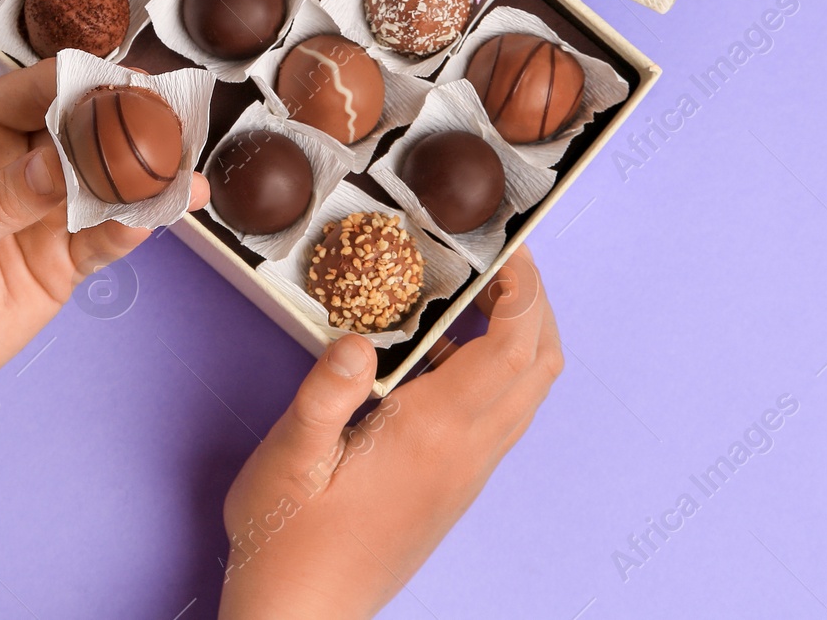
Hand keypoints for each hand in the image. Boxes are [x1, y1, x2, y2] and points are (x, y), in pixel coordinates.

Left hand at [0, 59, 208, 419]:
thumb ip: (3, 196)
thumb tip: (58, 165)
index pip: (38, 92)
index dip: (84, 83)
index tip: (129, 82)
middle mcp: (16, 166)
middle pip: (84, 134)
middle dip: (129, 130)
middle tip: (174, 128)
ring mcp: (41, 215)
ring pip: (105, 186)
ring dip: (145, 182)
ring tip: (186, 181)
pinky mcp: (59, 263)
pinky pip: (104, 239)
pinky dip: (131, 229)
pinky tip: (155, 220)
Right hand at [217, 248, 561, 619]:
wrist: (305, 616)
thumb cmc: (289, 541)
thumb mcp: (288, 459)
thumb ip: (325, 395)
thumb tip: (359, 338)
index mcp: (434, 433)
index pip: (511, 345)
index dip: (524, 287)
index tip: (508, 243)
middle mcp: (467, 451)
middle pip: (539, 363)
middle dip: (534, 302)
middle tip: (497, 259)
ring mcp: (467, 471)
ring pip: (526, 390)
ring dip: (519, 335)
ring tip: (472, 294)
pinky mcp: (455, 484)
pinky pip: (501, 414)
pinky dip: (494, 369)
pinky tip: (439, 355)